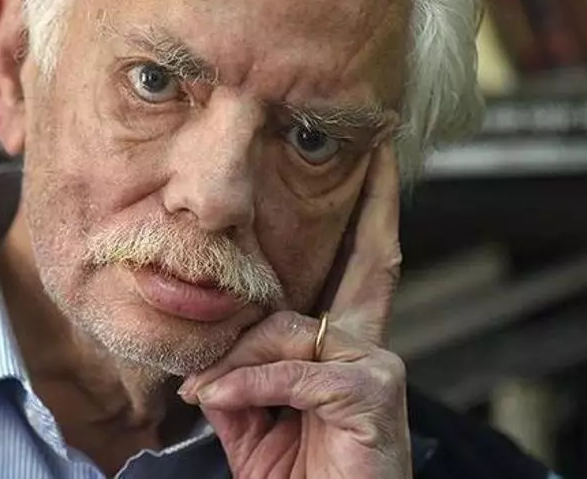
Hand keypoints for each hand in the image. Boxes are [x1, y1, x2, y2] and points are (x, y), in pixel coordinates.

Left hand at [178, 145, 409, 477]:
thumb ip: (240, 380)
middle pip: (347, 277)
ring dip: (239, 366)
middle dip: (360, 224)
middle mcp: (370, 353)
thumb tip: (214, 361)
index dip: (373, 216)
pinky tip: (226, 403)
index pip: (363, 270)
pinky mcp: (373, 397)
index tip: (378, 163)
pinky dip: (252, 387)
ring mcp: (377, 372)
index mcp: (345, 353)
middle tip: (355, 190)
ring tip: (208, 399)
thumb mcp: (254, 424)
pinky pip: (294, 373)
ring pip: (289, 333)